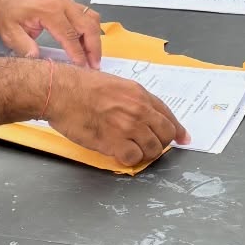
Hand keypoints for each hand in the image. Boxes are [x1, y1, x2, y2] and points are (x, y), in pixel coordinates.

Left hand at [0, 0, 102, 67]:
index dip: (78, 54)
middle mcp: (63, 3)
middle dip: (94, 48)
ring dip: (95, 38)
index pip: (70, 36)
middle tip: (94, 66)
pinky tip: (87, 43)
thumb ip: (24, 47)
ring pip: (92, 18)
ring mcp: (67, 0)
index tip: (82, 69)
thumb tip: (38, 61)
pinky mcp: (68, 1)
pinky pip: (87, 13)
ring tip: (92, 57)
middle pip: (88, 26)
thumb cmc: (6, 12)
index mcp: (49, 11)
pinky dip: (91, 28)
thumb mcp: (9, 32)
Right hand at [48, 65, 190, 166]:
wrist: (61, 92)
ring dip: (145, 153)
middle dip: (160, 143)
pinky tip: (121, 154)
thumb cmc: (82, 86)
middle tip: (148, 146)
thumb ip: (134, 100)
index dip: (177, 129)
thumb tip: (145, 114)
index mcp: (140, 94)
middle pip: (165, 134)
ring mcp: (128, 127)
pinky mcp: (114, 142)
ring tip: (132, 149)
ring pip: (152, 149)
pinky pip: (133, 158)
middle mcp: (139, 110)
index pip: (168, 115)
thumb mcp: (116, 85)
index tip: (183, 139)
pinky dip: (129, 159)